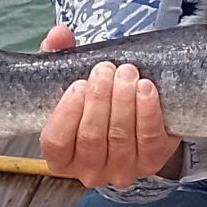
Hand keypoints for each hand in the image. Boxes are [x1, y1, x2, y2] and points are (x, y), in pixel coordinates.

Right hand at [38, 25, 181, 186]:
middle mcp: (88, 171)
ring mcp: (120, 171)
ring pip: (120, 137)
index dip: (67, 114)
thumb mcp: (70, 79)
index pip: (56, 142)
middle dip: (100, 99)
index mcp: (60, 158)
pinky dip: (148, 111)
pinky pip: (150, 139)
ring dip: (124, 100)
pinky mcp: (151, 162)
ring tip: (126, 72)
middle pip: (92, 138)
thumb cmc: (93, 100)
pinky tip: (146, 88)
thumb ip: (59, 55)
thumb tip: (59, 35)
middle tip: (106, 68)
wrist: (133, 115)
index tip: (79, 84)